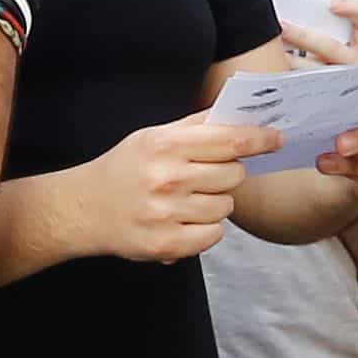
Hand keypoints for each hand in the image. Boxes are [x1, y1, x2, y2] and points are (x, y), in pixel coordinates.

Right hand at [77, 114, 258, 263]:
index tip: (276, 138)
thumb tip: (241, 114)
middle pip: (234, 174)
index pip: (230, 140)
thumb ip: (195, 126)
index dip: (259, 139)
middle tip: (203, 176)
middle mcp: (168, 178)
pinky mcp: (168, 244)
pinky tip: (184, 221)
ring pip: (226, 206)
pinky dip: (206, 230)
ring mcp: (167, 214)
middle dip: (227, 174)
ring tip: (186, 200)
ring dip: (215, 203)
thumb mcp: (153, 136)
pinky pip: (214, 235)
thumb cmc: (124, 169)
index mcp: (166, 145)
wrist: (82, 209)